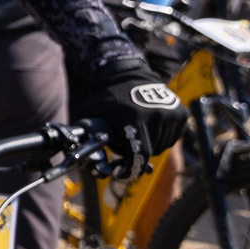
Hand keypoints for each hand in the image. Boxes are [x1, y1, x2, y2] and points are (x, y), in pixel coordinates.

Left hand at [70, 54, 188, 177]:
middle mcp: (156, 116)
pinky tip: (148, 127)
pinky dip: (159, 138)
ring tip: (135, 132)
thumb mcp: (90, 114)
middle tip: (124, 145)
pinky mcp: (181, 114)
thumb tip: (68, 159)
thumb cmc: (107, 99)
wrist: (130, 75)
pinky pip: (171, 139)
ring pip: (161, 148)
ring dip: (148, 146)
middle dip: (135, 154)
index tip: (120, 173)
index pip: (139, 155)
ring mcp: (171, 114)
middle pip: (149, 153)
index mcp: (134, 118)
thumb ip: (81, 135)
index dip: (130, 169)